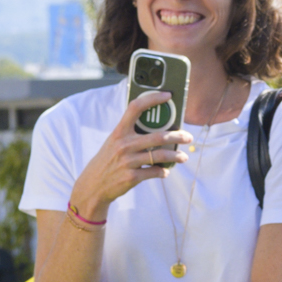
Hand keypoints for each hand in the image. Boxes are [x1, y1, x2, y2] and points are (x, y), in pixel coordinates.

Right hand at [68, 90, 194, 216]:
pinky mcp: (131, 177)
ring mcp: (128, 162)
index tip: (167, 96)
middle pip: (158, 136)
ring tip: (183, 157)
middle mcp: (124, 145)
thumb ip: (130, 134)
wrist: (93, 185)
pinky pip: (154, 172)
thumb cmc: (108, 160)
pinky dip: (162, 172)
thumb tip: (158, 127)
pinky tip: (164, 171)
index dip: (152, 99)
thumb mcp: (114, 142)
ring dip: (176, 156)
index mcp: (119, 132)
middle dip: (178, 136)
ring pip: (160, 156)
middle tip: (188, 137)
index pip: (135, 108)